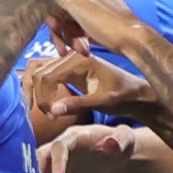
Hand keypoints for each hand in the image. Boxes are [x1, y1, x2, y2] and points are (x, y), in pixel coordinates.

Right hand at [24, 41, 151, 132]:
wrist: (137, 93)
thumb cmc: (124, 97)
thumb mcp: (103, 102)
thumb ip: (78, 104)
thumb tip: (53, 110)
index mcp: (79, 60)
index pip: (47, 76)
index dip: (44, 98)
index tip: (52, 116)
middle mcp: (71, 56)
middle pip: (38, 71)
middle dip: (37, 95)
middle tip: (48, 115)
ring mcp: (69, 61)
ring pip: (38, 70)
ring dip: (36, 91)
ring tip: (46, 111)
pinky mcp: (69, 69)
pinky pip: (46, 74)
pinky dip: (42, 89)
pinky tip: (49, 106)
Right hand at [39, 123, 136, 172]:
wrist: (114, 152)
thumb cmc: (121, 143)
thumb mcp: (125, 139)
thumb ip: (119, 140)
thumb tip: (110, 144)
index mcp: (76, 135)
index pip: (61, 146)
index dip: (58, 161)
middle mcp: (61, 144)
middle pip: (42, 154)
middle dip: (34, 167)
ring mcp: (56, 158)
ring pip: (37, 165)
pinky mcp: (55, 171)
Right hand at [53, 0, 155, 55]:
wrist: (133, 40)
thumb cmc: (107, 25)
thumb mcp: (76, 4)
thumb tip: (47, 1)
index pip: (57, 3)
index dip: (54, 21)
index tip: (56, 35)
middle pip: (65, 15)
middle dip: (64, 33)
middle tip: (66, 50)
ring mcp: (98, 9)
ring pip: (74, 25)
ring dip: (73, 40)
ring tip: (82, 51)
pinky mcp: (104, 23)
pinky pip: (84, 30)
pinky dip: (82, 40)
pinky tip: (87, 49)